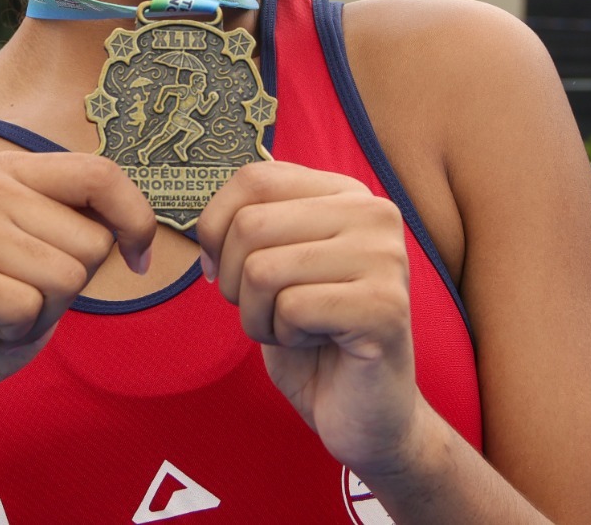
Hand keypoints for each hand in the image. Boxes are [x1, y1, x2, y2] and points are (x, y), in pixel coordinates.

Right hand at [0, 151, 154, 443]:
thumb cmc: (4, 311)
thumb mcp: (59, 255)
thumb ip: (90, 222)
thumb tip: (141, 223)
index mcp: (7, 168)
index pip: (100, 174)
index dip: (136, 222)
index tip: (137, 258)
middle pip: (90, 239)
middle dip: (72, 285)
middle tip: (23, 295)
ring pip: (64, 275)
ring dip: (43, 311)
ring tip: (1, 310)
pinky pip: (26, 306)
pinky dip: (17, 331)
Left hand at [196, 161, 420, 474]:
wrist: (365, 412)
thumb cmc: (313, 336)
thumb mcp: (276, 264)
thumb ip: (253, 223)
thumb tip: (204, 218)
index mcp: (347, 193)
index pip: (254, 178)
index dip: (215, 227)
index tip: (221, 269)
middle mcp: (374, 213)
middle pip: (250, 224)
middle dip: (235, 281)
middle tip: (268, 311)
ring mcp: (385, 258)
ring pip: (262, 269)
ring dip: (258, 316)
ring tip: (293, 329)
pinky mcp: (384, 307)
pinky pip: (290, 308)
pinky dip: (283, 337)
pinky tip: (317, 345)